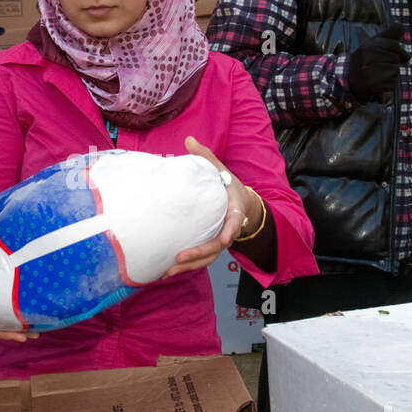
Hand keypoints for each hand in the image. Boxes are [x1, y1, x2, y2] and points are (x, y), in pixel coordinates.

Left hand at [162, 136, 256, 278]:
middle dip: (199, 254)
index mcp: (234, 210)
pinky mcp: (211, 247)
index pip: (235, 222)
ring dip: (190, 266)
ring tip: (169, 271)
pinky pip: (201, 259)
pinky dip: (187, 266)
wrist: (243, 204)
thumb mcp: (221, 170)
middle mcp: (227, 230)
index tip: (226, 237)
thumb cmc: (229, 187)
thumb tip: (189, 139)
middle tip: (179, 257)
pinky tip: (168, 271)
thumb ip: (206, 157)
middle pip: (216, 246)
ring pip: (207, 258)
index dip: (231, 230)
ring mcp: (219, 241)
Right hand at [347, 24, 406, 102]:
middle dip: (393, 63)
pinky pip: (393, 83)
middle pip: (396, 59)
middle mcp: (365, 57)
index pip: (394, 45)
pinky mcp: (371, 86)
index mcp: (367, 45)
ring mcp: (367, 72)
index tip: (389, 54)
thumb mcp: (377, 43)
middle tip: (379, 66)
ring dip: (392, 74)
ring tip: (378, 75)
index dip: (398, 51)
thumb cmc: (368, 60)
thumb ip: (390, 33)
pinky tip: (379, 84)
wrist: (351, 82)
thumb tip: (402, 27)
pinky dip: (390, 84)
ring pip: (396, 71)